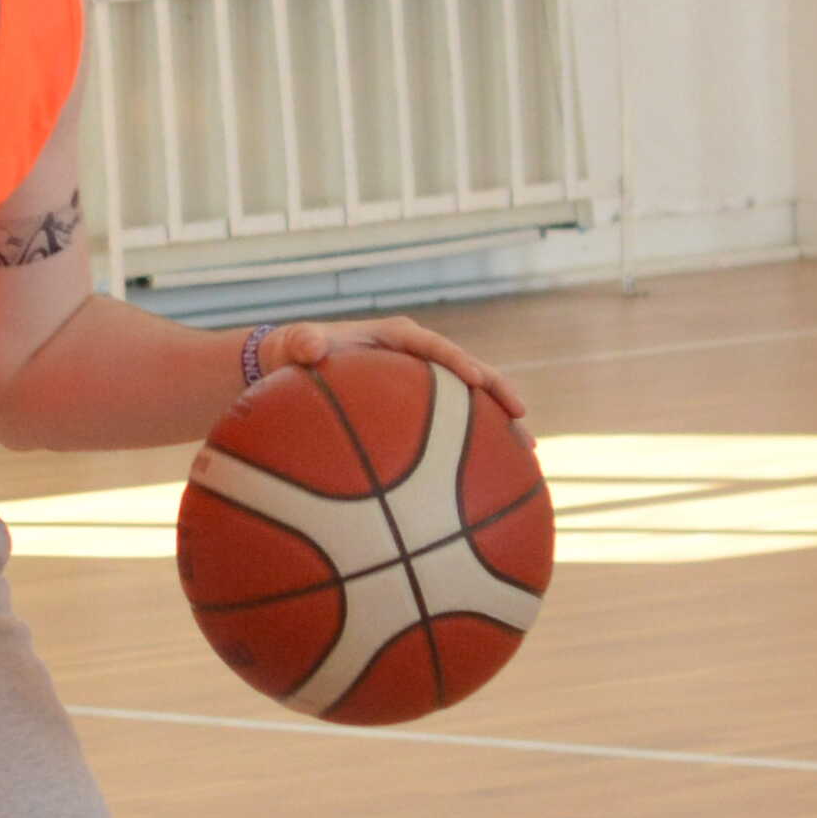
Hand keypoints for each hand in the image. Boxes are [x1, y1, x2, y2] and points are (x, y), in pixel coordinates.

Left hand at [262, 316, 529, 430]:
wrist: (290, 368)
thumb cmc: (294, 354)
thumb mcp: (293, 345)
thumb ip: (301, 342)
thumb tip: (309, 345)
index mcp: (397, 337)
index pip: (436, 348)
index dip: (458, 362)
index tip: (476, 381)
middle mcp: (419, 357)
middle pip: (469, 374)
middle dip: (498, 395)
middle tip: (522, 420)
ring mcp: (423, 384)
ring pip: (470, 403)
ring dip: (499, 425)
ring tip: (526, 454)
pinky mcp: (421, 408)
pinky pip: (453, 426)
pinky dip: (475, 447)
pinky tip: (491, 480)